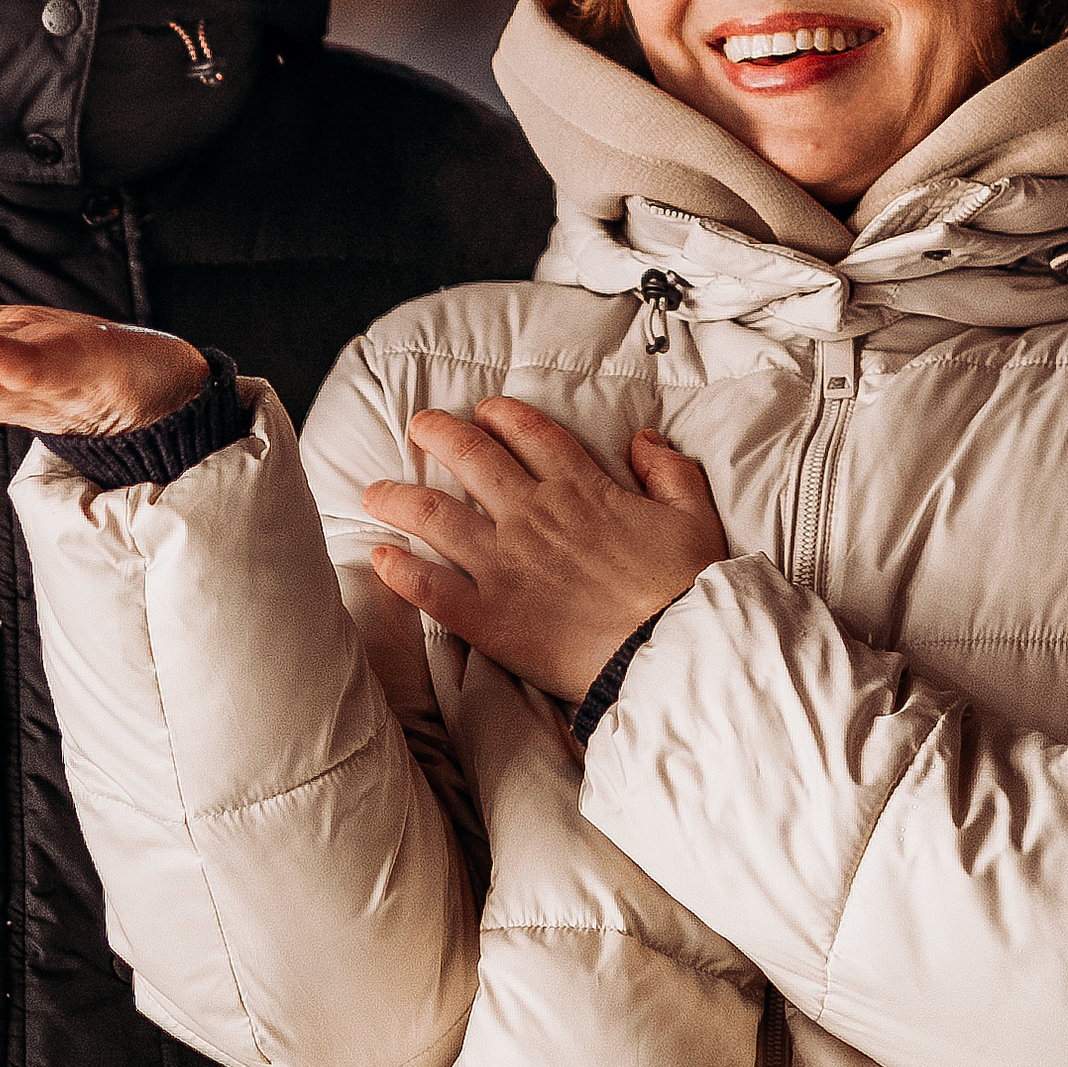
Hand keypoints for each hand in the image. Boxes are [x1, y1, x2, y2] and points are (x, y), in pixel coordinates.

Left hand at [363, 396, 726, 701]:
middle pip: (470, 457)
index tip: (484, 412)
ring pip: (434, 514)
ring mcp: (504, 564)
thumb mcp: (694, 517)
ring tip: (374, 491)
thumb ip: (669, 471)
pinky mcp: (489, 616)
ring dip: (398, 496)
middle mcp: (532, 515)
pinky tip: (380, 558)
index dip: (502, 416)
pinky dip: (400, 570)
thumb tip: (644, 439)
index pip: (530, 433)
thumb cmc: (686, 590)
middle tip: (418, 426)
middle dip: (437, 433)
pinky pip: (431, 586)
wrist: (671, 653)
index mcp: (580, 489)